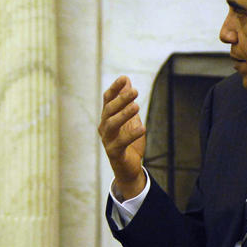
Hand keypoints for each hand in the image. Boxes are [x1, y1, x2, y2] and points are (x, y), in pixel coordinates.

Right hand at [98, 76, 146, 199]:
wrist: (129, 168)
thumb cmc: (129, 143)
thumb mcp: (130, 120)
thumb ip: (128, 103)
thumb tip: (127, 82)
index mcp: (107, 118)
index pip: (108, 100)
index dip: (115, 88)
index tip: (124, 78)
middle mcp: (104, 127)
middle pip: (109, 110)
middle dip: (121, 99)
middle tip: (135, 91)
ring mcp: (107, 140)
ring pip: (111, 124)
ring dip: (123, 114)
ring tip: (137, 106)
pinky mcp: (113, 152)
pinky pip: (121, 142)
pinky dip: (131, 135)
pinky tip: (142, 128)